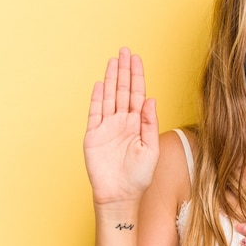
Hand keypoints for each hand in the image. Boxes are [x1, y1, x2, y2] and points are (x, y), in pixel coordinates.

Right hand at [84, 48, 158, 205]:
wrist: (121, 195)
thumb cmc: (139, 175)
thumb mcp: (151, 148)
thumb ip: (149, 123)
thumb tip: (151, 99)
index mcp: (138, 123)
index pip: (138, 94)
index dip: (137, 76)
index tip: (137, 59)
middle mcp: (123, 121)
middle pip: (123, 90)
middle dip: (124, 70)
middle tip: (125, 50)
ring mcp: (107, 127)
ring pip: (110, 97)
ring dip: (111, 79)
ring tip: (113, 61)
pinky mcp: (94, 135)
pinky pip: (95, 113)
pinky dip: (98, 98)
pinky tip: (101, 84)